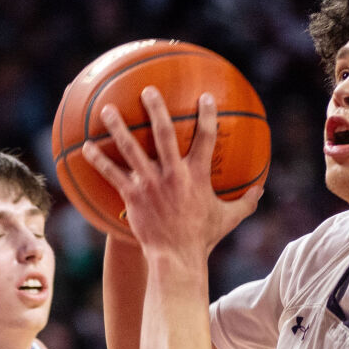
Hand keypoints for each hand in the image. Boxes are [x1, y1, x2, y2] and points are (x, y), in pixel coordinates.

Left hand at [82, 88, 263, 259]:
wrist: (177, 258)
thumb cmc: (203, 237)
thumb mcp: (229, 218)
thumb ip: (246, 201)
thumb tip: (262, 189)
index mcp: (197, 174)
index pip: (206, 138)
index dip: (208, 115)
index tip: (206, 97)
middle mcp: (173, 174)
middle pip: (163, 133)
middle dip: (156, 109)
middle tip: (148, 90)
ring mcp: (150, 184)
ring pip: (131, 149)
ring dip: (118, 127)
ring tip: (107, 110)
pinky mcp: (132, 196)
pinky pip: (112, 174)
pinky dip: (98, 160)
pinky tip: (86, 147)